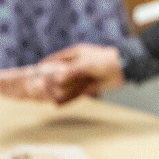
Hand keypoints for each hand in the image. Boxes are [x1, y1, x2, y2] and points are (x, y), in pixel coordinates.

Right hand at [0, 44, 124, 104]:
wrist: (125, 67)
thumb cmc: (105, 61)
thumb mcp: (86, 64)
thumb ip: (70, 71)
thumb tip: (56, 79)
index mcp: (74, 55)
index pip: (55, 60)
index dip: (45, 66)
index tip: (34, 72)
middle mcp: (77, 65)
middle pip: (59, 74)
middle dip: (51, 82)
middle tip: (39, 90)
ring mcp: (82, 75)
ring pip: (66, 85)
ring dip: (60, 91)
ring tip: (48, 98)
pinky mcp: (89, 84)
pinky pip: (75, 92)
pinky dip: (68, 97)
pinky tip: (60, 103)